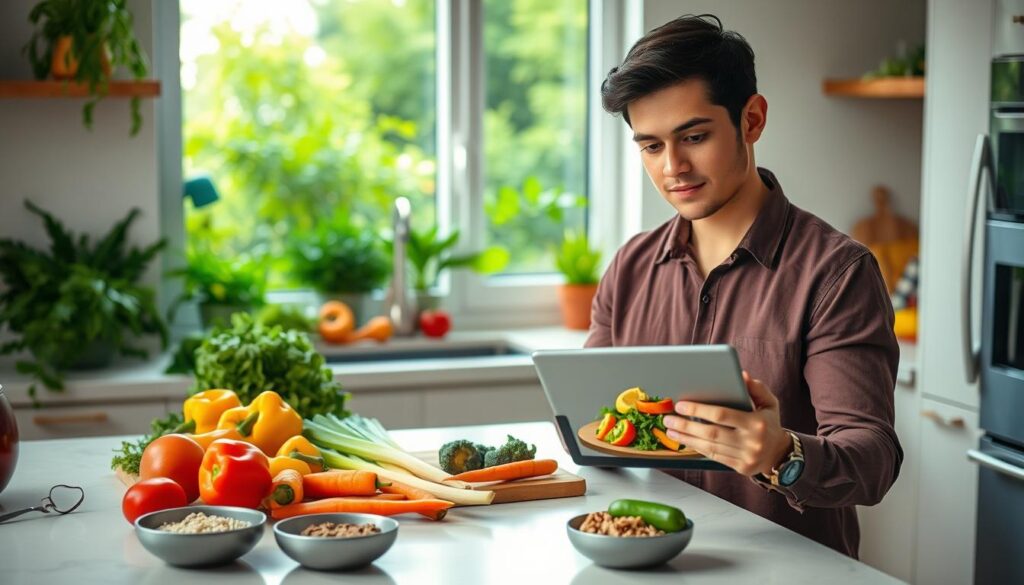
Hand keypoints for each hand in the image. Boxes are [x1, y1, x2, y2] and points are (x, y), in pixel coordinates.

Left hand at [663, 371, 791, 475]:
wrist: (779, 453)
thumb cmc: (769, 423)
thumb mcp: (769, 403)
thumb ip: (756, 388)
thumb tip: (741, 375)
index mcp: (756, 423)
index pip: (722, 415)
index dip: (699, 410)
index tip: (681, 405)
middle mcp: (750, 441)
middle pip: (711, 432)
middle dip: (686, 425)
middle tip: (668, 418)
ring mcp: (745, 456)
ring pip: (709, 446)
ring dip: (687, 438)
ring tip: (671, 430)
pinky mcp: (740, 467)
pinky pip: (714, 456)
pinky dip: (697, 447)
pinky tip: (685, 440)